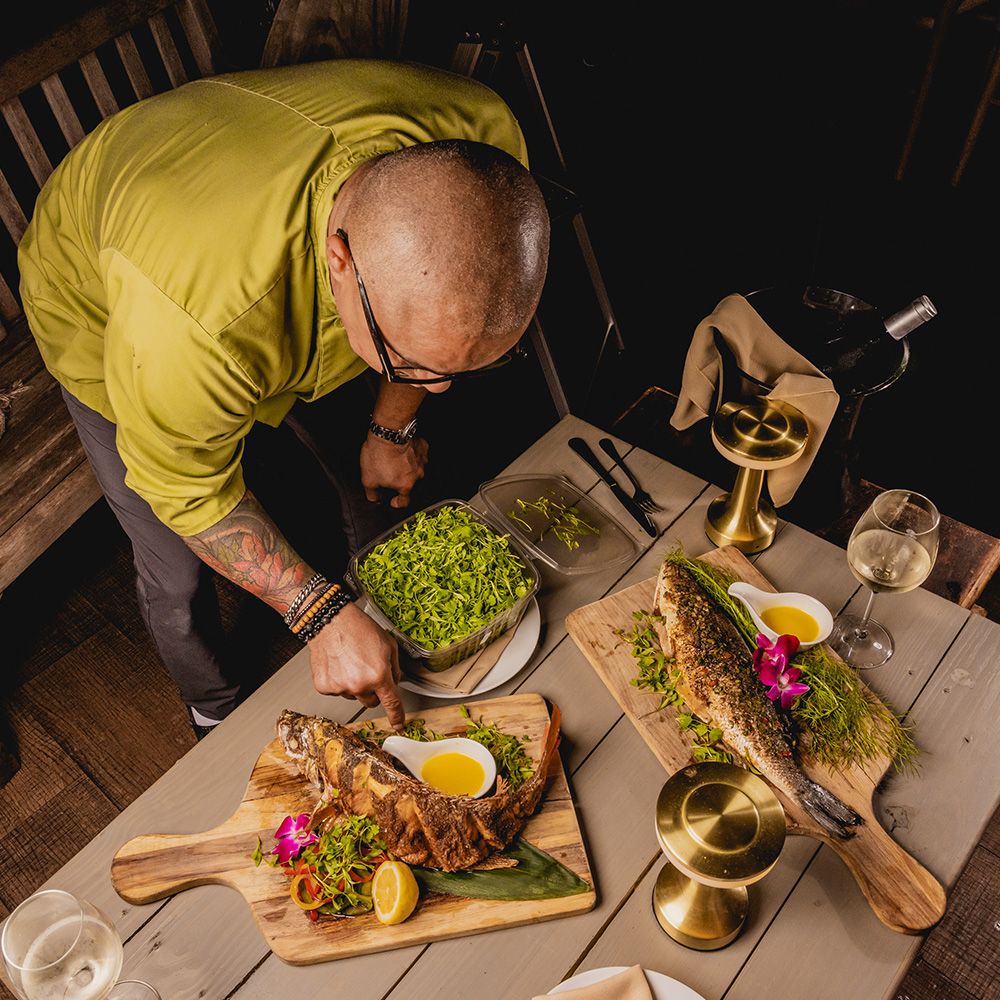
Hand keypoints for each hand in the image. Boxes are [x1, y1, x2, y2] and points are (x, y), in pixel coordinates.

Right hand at [307, 602, 405, 728]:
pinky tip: (338, 665)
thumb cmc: (359, 628)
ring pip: (353, 696)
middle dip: (373, 691)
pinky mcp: (324, 686)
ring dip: (354, 685)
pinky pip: (337, 691)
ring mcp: (340, 687)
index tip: (398, 724)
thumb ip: (395, 669)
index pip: (391, 703)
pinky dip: (338, 681)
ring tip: (350, 662)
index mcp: (378, 675)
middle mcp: (359, 685)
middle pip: (371, 702)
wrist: (331, 621)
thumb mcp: (388, 645)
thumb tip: (394, 684)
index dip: (397, 716)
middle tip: (367, 671)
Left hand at [360, 433, 428, 508]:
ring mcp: (422, 461)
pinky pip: (418, 454)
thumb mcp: (368, 479)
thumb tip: (375, 498)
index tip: (393, 501)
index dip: (397, 503)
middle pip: (410, 483)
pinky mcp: (423, 447)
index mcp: (406, 485)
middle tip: (388, 474)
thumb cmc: (379, 455)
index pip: (405, 502)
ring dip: (407, 467)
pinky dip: (411, 454)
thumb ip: (372, 493)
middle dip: (400, 481)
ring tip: (394, 460)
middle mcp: (417, 475)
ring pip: (415, 468)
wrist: (387, 433)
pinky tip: (401, 450)